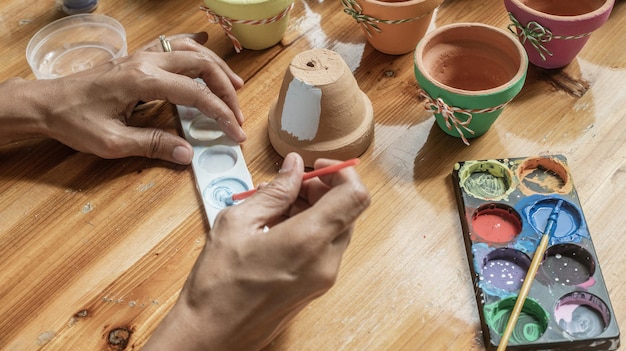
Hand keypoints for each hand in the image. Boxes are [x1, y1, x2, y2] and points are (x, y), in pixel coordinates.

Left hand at [1, 32, 244, 163]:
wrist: (46, 103)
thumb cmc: (74, 121)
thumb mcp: (112, 142)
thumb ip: (152, 145)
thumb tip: (187, 154)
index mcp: (142, 81)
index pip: (195, 94)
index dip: (220, 113)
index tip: (235, 131)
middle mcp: (145, 62)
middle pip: (200, 65)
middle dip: (226, 89)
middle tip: (237, 112)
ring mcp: (141, 56)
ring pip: (190, 51)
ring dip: (216, 67)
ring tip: (235, 85)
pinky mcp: (137, 59)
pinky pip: (173, 45)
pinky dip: (194, 46)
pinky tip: (205, 44)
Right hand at [144, 153, 370, 349]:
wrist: (211, 335)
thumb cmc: (218, 284)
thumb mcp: (238, 223)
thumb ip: (274, 191)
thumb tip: (293, 167)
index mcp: (308, 241)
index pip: (355, 195)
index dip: (341, 172)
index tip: (316, 167)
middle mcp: (325, 261)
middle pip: (347, 210)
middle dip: (322, 190)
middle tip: (288, 186)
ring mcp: (324, 278)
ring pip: (336, 228)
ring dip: (315, 209)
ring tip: (275, 207)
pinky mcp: (316, 287)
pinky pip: (326, 247)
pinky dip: (310, 229)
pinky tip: (277, 228)